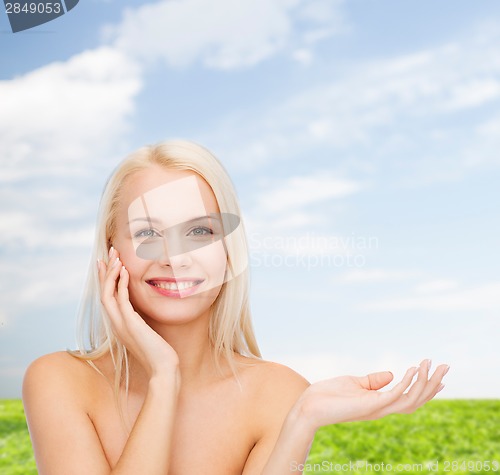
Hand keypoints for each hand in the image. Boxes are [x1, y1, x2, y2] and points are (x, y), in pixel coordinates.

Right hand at [98, 247, 179, 381]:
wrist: (163, 368)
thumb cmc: (158, 352)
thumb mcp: (147, 331)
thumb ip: (141, 320)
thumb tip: (143, 311)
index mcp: (118, 324)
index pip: (107, 296)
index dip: (106, 278)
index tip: (107, 262)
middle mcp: (115, 323)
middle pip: (103, 291)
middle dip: (106, 270)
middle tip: (109, 252)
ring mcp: (121, 324)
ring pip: (108, 294)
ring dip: (111, 273)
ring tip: (116, 256)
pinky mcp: (130, 324)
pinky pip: (122, 300)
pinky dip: (122, 284)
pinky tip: (125, 271)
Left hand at [296, 359, 448, 428]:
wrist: (309, 405)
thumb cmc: (329, 395)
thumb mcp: (354, 383)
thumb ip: (373, 381)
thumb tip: (390, 374)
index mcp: (380, 404)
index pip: (410, 399)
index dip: (426, 389)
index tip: (441, 377)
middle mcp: (382, 409)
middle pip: (416, 400)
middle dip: (432, 384)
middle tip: (446, 366)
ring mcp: (377, 409)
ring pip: (411, 400)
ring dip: (424, 382)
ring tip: (432, 364)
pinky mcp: (369, 405)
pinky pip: (394, 395)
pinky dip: (407, 383)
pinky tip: (413, 368)